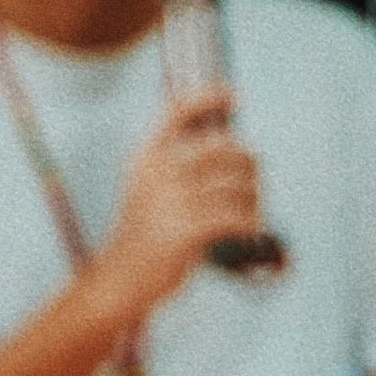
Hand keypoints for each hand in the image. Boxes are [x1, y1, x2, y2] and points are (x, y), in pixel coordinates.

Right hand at [93, 93, 261, 324]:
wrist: (120, 279)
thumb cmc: (143, 234)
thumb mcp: (146, 189)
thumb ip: (175, 164)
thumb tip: (230, 145)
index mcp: (146, 158)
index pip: (178, 112)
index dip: (209, 98)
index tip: (234, 96)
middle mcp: (157, 173)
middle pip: (226, 149)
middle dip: (251, 166)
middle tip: (254, 188)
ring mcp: (171, 201)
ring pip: (238, 186)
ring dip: (254, 201)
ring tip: (252, 215)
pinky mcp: (185, 231)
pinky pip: (236, 218)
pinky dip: (251, 225)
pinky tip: (251, 234)